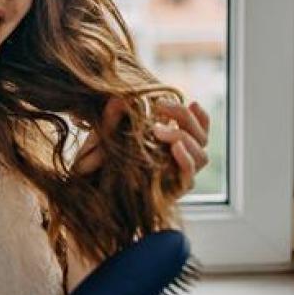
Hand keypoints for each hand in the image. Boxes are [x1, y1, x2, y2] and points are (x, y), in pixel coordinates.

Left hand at [72, 98, 210, 193]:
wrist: (92, 196)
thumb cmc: (100, 165)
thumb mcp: (106, 138)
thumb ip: (114, 119)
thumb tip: (118, 98)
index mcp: (171, 147)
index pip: (199, 132)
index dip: (201, 118)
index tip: (192, 102)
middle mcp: (179, 162)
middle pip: (201, 139)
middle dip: (185, 119)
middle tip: (160, 106)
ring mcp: (177, 177)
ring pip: (201, 156)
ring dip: (184, 137)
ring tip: (158, 130)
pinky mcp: (172, 192)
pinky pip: (189, 176)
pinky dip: (186, 160)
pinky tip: (174, 147)